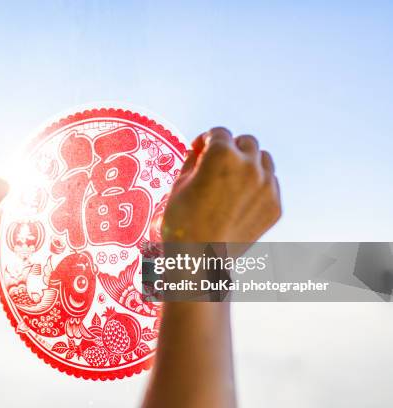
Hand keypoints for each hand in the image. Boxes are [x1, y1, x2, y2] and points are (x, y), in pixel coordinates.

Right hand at [162, 127, 280, 242]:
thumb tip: (199, 150)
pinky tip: (240, 200)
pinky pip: (270, 185)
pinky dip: (258, 186)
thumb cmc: (182, 221)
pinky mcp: (275, 205)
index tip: (199, 151)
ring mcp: (266, 186)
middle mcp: (249, 165)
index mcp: (222, 154)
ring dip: (249, 164)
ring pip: (263, 160)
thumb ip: (192, 160)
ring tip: (233, 181)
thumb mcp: (179, 184)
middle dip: (231, 149)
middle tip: (217, 165)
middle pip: (246, 142)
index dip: (206, 140)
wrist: (201, 260)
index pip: (219, 132)